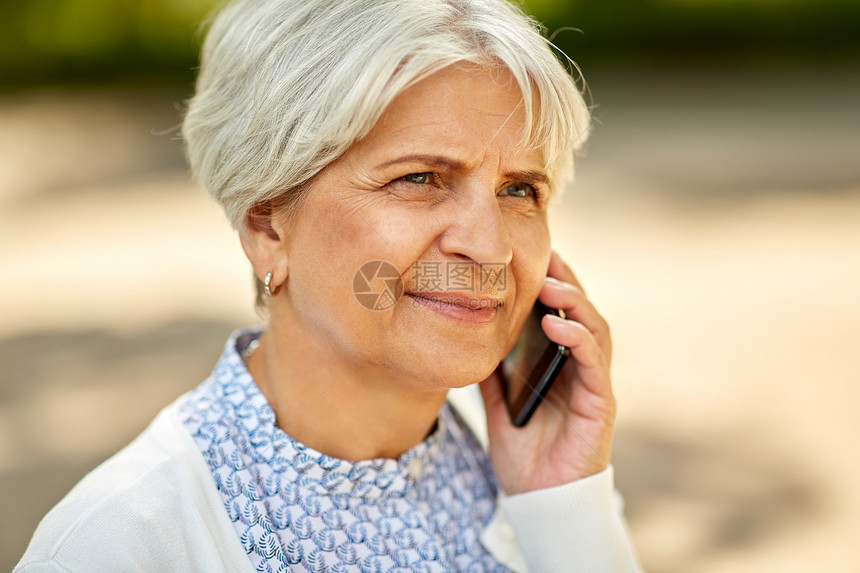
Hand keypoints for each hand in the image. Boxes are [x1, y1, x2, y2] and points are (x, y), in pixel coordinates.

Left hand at [480, 250, 615, 494]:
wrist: (538, 499)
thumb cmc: (524, 453)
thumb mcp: (497, 403)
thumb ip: (490, 371)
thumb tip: (469, 336)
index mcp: (560, 365)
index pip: (562, 314)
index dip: (552, 283)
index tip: (531, 255)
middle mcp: (581, 370)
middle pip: (582, 314)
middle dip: (566, 281)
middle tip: (547, 255)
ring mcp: (594, 385)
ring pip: (595, 331)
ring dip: (575, 303)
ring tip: (550, 284)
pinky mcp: (600, 405)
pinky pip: (594, 365)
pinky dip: (579, 340)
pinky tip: (558, 324)